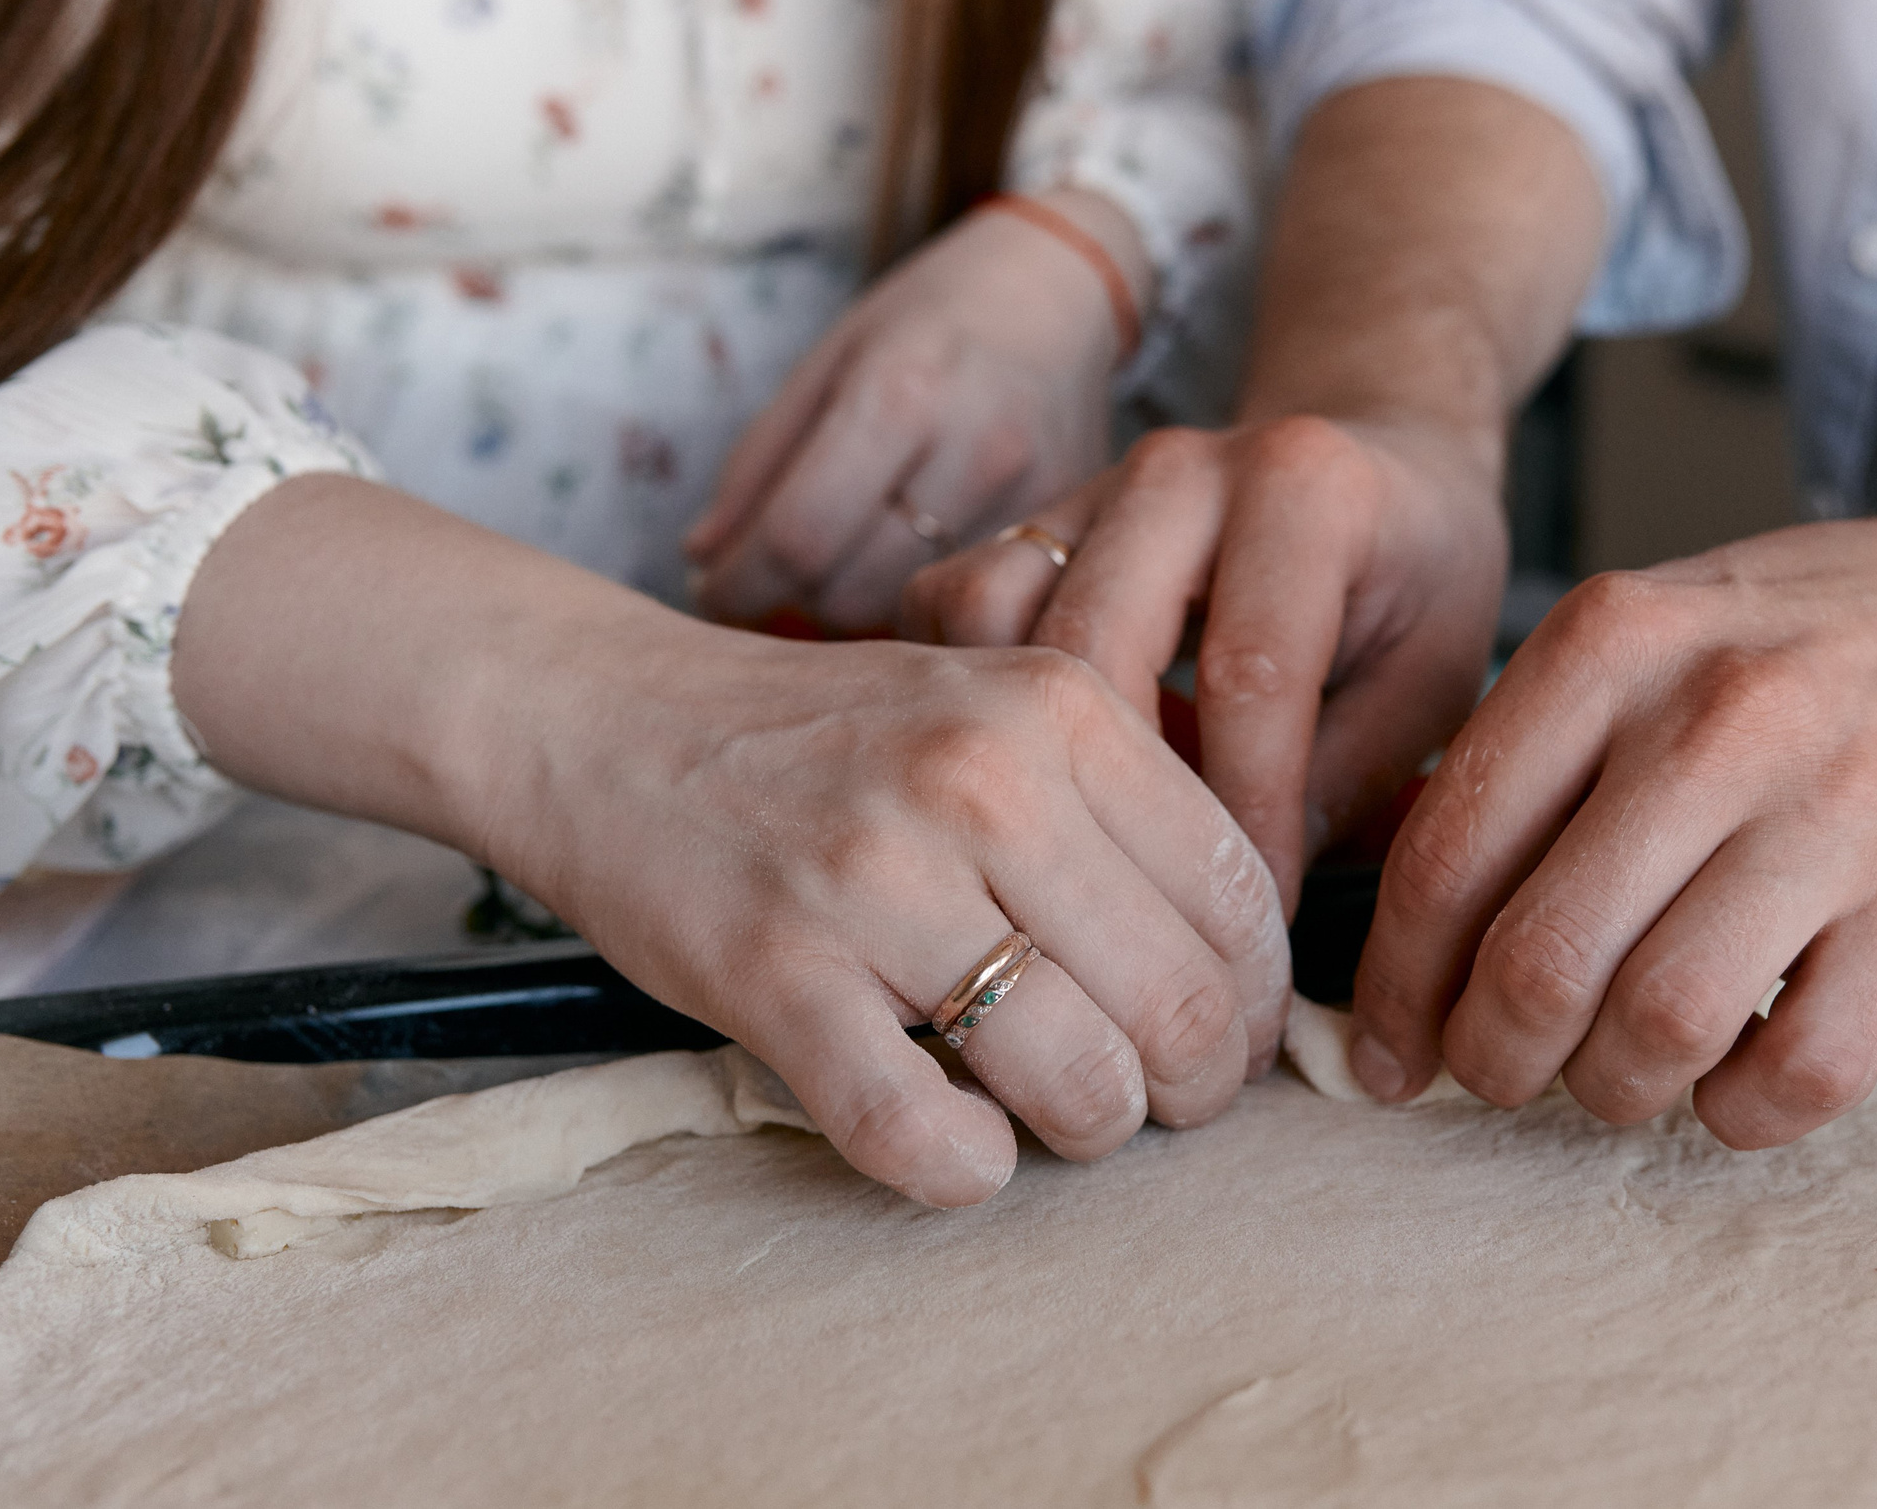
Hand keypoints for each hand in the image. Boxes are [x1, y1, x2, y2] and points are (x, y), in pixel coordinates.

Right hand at [491, 630, 1289, 1207]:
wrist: (614, 722)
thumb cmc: (832, 740)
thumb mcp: (997, 705)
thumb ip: (1119, 800)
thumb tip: (1246, 963)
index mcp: (1060, 707)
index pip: (1238, 892)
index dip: (1261, 999)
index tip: (1237, 1039)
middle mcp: (981, 779)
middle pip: (1180, 999)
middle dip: (1197, 1087)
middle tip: (1165, 1104)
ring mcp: (873, 876)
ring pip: (1077, 1076)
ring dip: (1092, 1133)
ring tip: (1062, 1120)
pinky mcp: (774, 971)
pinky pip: (917, 1130)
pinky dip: (964, 1171)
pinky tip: (965, 1151)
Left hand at [684, 188, 1146, 630]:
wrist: (1061, 289)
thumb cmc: (928, 320)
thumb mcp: (829, 362)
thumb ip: (760, 465)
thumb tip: (702, 563)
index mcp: (900, 393)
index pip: (799, 537)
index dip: (738, 586)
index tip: (711, 594)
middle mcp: (976, 451)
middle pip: (852, 593)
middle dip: (797, 594)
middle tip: (788, 563)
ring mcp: (1035, 495)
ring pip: (910, 612)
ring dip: (860, 603)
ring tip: (852, 555)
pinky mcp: (1068, 527)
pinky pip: (971, 599)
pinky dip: (926, 596)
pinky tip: (917, 554)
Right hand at [902, 412, 1508, 915]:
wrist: (1377, 460)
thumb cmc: (1415, 588)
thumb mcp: (1428, 684)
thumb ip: (1345, 783)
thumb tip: (1245, 921)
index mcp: (1304, 489)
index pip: (1250, 676)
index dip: (1247, 824)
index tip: (1252, 941)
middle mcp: (1182, 471)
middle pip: (1095, 645)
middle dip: (1114, 808)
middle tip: (1149, 925)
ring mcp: (1089, 488)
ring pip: (992, 617)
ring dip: (1015, 754)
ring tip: (1069, 861)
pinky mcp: (1027, 523)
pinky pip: (952, 611)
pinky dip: (968, 707)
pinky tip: (1014, 794)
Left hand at [1347, 467, 1876, 1145]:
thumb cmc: (1794, 647)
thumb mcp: (1641, 636)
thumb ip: (1526, 761)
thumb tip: (1410, 945)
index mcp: (1609, 645)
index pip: (1444, 857)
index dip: (1396, 988)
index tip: (1385, 1050)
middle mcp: (1714, 720)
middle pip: (1538, 963)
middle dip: (1492, 1058)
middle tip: (1499, 1074)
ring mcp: (1833, 809)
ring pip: (1660, 1027)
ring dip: (1612, 1089)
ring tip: (1617, 1073)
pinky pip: (1800, 1071)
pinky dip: (1739, 1112)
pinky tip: (1729, 1079)